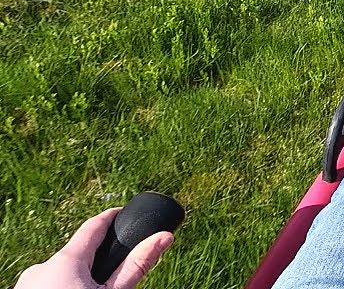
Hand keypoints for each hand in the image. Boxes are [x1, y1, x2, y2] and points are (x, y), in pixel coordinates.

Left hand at [15, 208, 173, 288]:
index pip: (92, 227)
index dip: (109, 217)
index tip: (121, 214)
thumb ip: (137, 265)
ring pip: (59, 273)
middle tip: (112, 275)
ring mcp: (26, 284)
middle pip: (76, 255)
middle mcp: (41, 267)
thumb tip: (165, 237)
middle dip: (94, 261)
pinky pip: (46, 286)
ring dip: (76, 280)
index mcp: (66, 261)